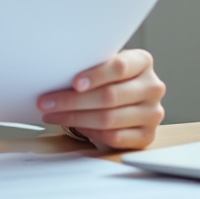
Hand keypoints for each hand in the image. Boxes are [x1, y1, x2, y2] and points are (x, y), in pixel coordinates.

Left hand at [37, 49, 164, 149]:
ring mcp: (153, 113)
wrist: (127, 100)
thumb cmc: (110, 79)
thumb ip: (90, 65)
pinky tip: (75, 126)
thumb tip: (56, 73)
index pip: (119, 67)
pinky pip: (114, 137)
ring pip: (108, 119)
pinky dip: (91, 132)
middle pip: (110, 96)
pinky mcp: (147, 136)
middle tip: (47, 103)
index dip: (95, 76)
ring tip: (53, 115)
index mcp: (142, 62)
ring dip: (74, 118)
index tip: (73, 84)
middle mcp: (152, 87)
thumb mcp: (104, 65)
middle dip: (73, 101)